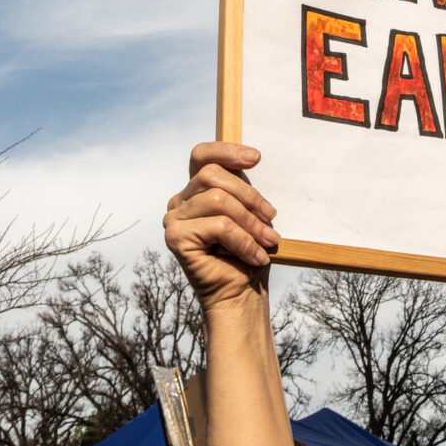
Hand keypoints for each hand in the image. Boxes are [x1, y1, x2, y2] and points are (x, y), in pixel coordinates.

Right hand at [162, 142, 280, 309]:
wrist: (242, 295)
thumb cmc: (249, 253)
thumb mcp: (251, 214)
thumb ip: (243, 189)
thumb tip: (254, 157)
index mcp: (196, 190)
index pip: (202, 156)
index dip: (226, 150)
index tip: (256, 158)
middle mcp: (180, 201)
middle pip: (212, 175)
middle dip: (249, 196)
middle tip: (272, 218)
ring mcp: (173, 219)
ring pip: (218, 200)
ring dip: (251, 223)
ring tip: (269, 241)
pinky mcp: (176, 238)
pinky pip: (219, 226)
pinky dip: (244, 241)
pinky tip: (257, 257)